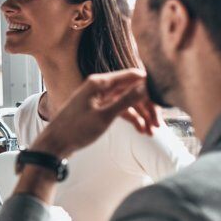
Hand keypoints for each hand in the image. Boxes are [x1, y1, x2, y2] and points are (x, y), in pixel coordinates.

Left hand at [31, 69, 160, 158]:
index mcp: (99, 82)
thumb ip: (126, 101)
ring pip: (127, 101)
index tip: (165, 98)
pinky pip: (120, 109)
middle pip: (131, 90)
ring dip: (141, 115)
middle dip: (147, 106)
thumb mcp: (104, 116)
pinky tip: (142, 130)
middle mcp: (99, 86)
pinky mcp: (98, 108)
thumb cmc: (76, 129)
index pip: (131, 76)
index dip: (149, 85)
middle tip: (158, 124)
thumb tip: (146, 86)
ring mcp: (99, 97)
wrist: (55, 144)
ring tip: (152, 132)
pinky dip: (131, 118)